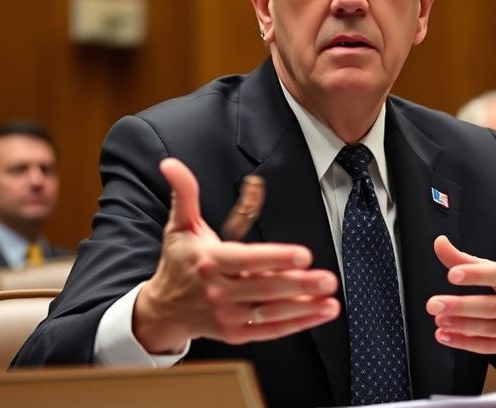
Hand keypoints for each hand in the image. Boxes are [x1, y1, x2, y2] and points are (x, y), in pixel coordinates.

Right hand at [133, 157, 340, 352]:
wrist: (164, 310)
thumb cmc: (179, 261)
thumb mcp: (180, 225)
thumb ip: (184, 193)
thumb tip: (171, 163)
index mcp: (210, 261)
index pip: (247, 260)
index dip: (276, 257)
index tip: (304, 254)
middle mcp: (219, 291)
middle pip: (264, 287)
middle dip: (299, 284)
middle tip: (327, 278)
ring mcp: (228, 315)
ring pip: (271, 312)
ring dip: (304, 307)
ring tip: (331, 301)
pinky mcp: (236, 333)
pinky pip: (270, 330)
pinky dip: (297, 323)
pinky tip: (320, 313)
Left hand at [426, 235, 495, 364]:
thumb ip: (472, 257)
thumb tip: (440, 243)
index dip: (476, 274)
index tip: (453, 274)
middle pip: (492, 306)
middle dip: (460, 306)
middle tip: (434, 303)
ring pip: (489, 329)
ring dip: (460, 325)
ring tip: (439, 318)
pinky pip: (490, 347)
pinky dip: (465, 343)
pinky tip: (446, 336)